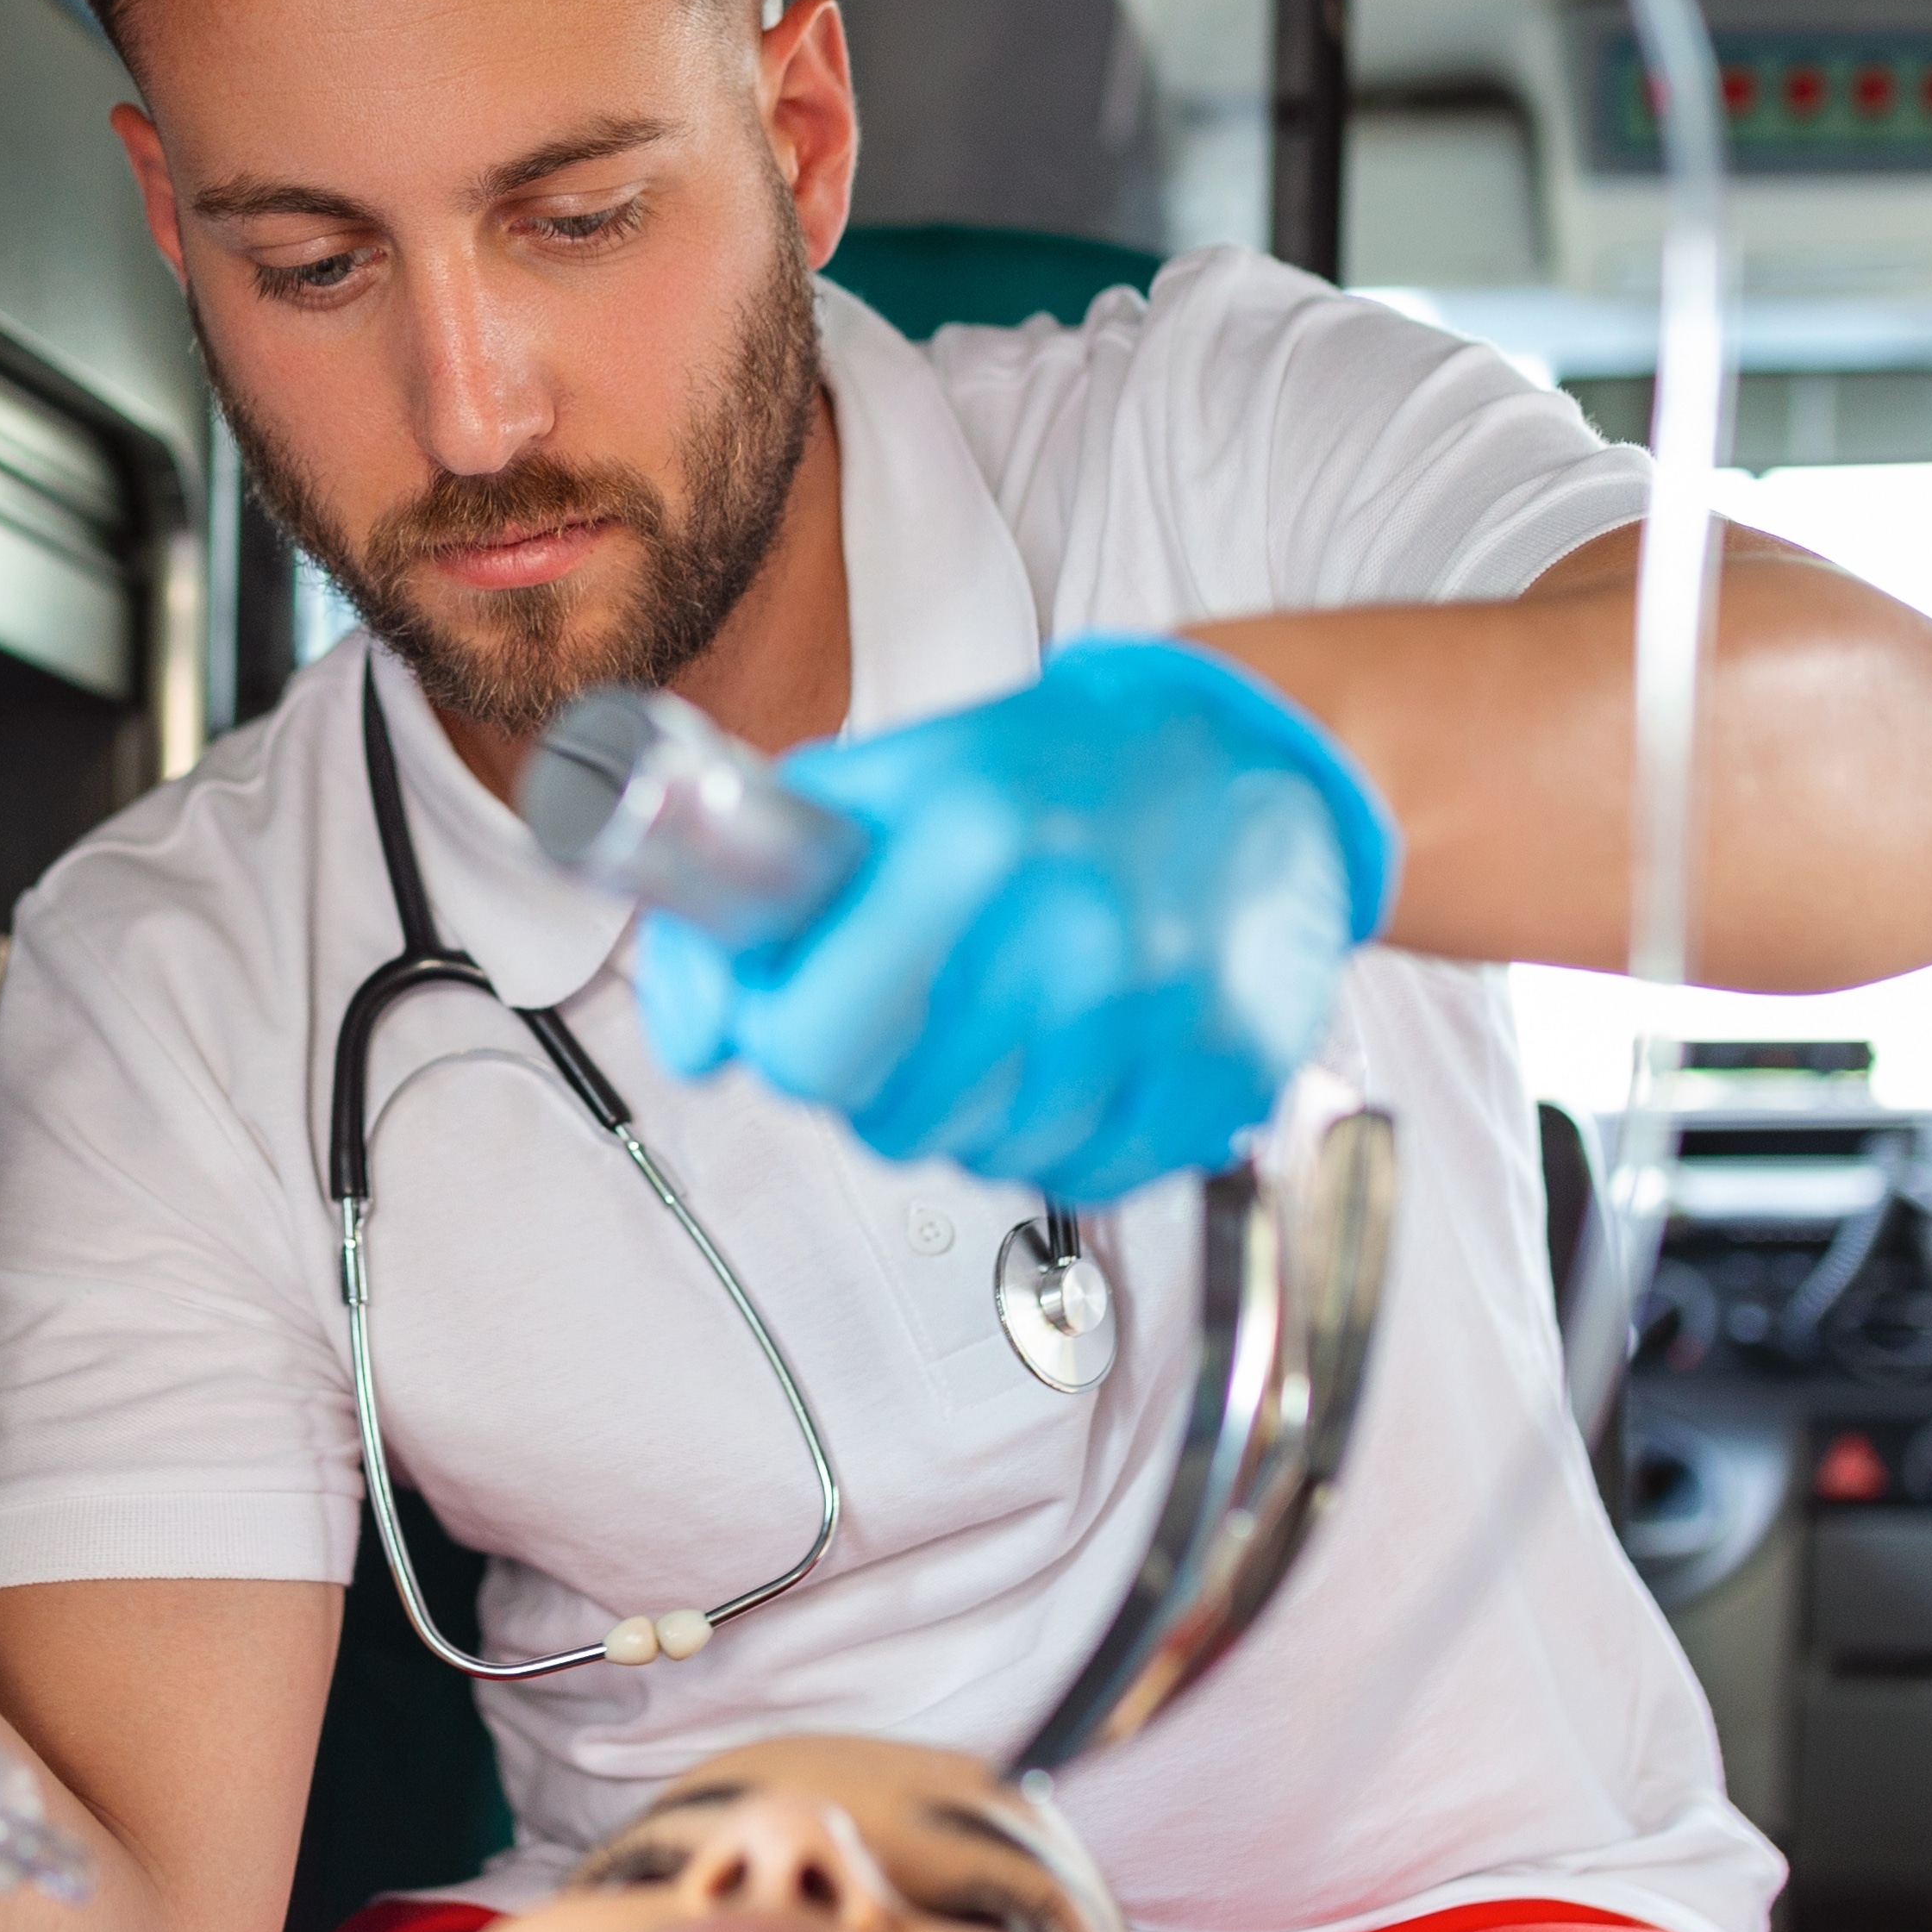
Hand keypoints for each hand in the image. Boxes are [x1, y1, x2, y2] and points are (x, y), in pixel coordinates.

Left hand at [632, 635, 1395, 1203]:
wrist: (1236, 755)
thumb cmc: (1039, 774)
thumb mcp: (871, 790)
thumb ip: (751, 902)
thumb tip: (694, 1044)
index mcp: (968, 840)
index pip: (806, 1045)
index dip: (782, 1040)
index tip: (799, 1011)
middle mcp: (1072, 928)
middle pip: (892, 1121)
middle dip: (873, 1083)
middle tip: (905, 1014)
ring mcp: (1161, 1008)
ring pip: (987, 1159)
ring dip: (972, 1112)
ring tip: (1001, 1019)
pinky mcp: (1229, 1071)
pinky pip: (1090, 1176)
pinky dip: (1064, 1138)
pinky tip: (1071, 1057)